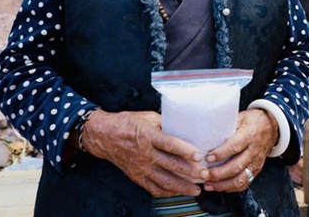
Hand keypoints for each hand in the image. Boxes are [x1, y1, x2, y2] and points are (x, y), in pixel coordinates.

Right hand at [82, 109, 208, 196]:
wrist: (104, 136)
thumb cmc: (126, 123)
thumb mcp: (146, 117)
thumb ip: (165, 122)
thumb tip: (183, 125)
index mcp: (148, 135)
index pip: (169, 144)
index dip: (185, 150)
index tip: (199, 155)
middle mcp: (145, 153)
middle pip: (170, 165)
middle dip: (189, 172)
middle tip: (204, 175)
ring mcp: (140, 167)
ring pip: (164, 180)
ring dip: (182, 186)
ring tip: (196, 190)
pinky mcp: (136, 176)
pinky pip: (153, 188)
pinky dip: (167, 192)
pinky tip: (178, 191)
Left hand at [202, 108, 277, 191]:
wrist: (271, 126)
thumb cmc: (253, 121)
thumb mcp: (240, 117)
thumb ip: (226, 126)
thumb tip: (207, 134)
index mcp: (249, 135)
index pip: (235, 146)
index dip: (221, 153)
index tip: (208, 158)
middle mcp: (254, 151)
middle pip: (236, 166)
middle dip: (218, 173)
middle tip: (204, 174)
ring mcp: (256, 162)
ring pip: (240, 179)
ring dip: (223, 184)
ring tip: (209, 184)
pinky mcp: (256, 170)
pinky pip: (244, 183)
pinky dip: (231, 188)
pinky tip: (219, 186)